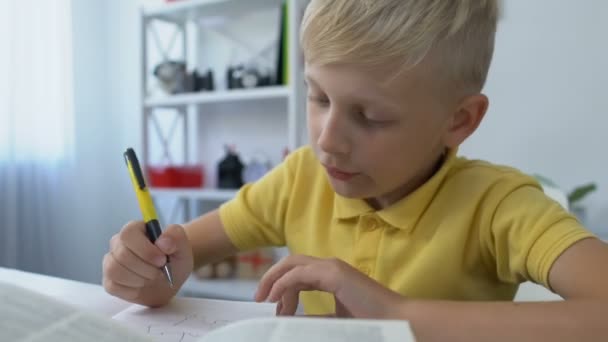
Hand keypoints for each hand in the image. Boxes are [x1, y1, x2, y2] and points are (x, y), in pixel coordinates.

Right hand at [102, 221, 192, 306]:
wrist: (171, 278)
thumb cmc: (174, 258)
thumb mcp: (182, 245)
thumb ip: (175, 236)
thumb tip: (162, 242)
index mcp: (135, 229)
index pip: (128, 234)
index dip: (145, 249)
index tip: (162, 260)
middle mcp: (119, 243)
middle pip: (121, 254)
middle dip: (145, 268)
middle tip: (160, 272)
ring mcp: (111, 261)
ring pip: (113, 270)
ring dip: (138, 279)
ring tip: (152, 278)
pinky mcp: (110, 280)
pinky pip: (112, 286)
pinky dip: (131, 290)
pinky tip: (142, 287)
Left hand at [254, 255, 405, 317]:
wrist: (397, 322)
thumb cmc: (372, 323)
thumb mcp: (335, 320)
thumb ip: (316, 318)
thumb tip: (291, 322)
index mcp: (332, 276)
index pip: (299, 274)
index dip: (283, 289)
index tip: (276, 310)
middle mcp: (331, 267)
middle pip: (292, 263)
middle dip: (272, 278)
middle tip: (259, 298)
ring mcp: (333, 268)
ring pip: (293, 264)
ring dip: (274, 279)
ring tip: (264, 299)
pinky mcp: (335, 274)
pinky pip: (299, 274)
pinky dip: (284, 284)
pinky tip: (276, 298)